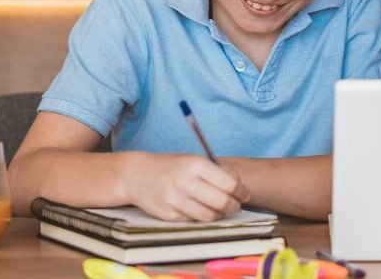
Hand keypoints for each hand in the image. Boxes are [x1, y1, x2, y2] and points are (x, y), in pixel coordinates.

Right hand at [122, 153, 249, 221]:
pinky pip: (193, 220)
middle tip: (236, 206)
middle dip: (234, 207)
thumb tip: (240, 186)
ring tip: (220, 210)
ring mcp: (174, 200)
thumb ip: (216, 172)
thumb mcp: (193, 160)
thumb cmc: (170, 167)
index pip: (229, 184)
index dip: (242, 192)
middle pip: (222, 202)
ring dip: (219, 215)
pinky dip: (201, 217)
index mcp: (195, 165)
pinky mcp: (167, 215)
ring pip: (209, 216)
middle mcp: (185, 182)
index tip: (245, 195)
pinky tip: (200, 209)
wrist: (136, 175)